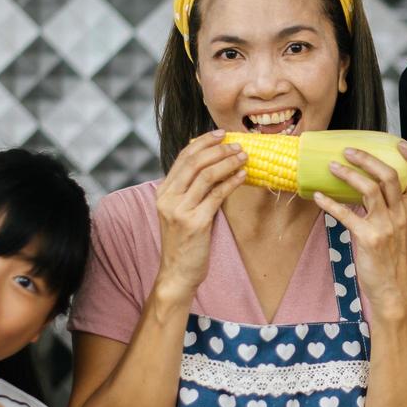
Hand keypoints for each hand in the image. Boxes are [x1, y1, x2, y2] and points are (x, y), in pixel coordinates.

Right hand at [154, 131, 247, 291]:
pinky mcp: (195, 223)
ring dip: (228, 162)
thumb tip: (215, 165)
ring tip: (244, 156)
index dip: (203, 142)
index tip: (221, 134)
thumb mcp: (181, 211)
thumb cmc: (184, 242)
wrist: (177, 273)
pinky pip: (216, 195)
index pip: (183, 158)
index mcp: (163, 192)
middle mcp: (168, 198)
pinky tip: (243, 175)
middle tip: (237, 144)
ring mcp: (180, 210)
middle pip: (194, 162)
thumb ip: (191, 190)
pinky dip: (231, 182)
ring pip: (206, 175)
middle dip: (218, 149)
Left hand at [313, 140, 406, 317]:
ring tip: (332, 166)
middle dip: (368, 159)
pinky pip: (346, 214)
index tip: (400, 143)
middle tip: (348, 150)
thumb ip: (390, 210)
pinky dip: (329, 203)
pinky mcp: (368, 238)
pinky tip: (318, 196)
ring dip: (348, 174)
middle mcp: (401, 215)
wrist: (393, 291)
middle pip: (390, 175)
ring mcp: (386, 226)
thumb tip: (366, 189)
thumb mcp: (400, 232)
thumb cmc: (392, 261)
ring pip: (370, 189)